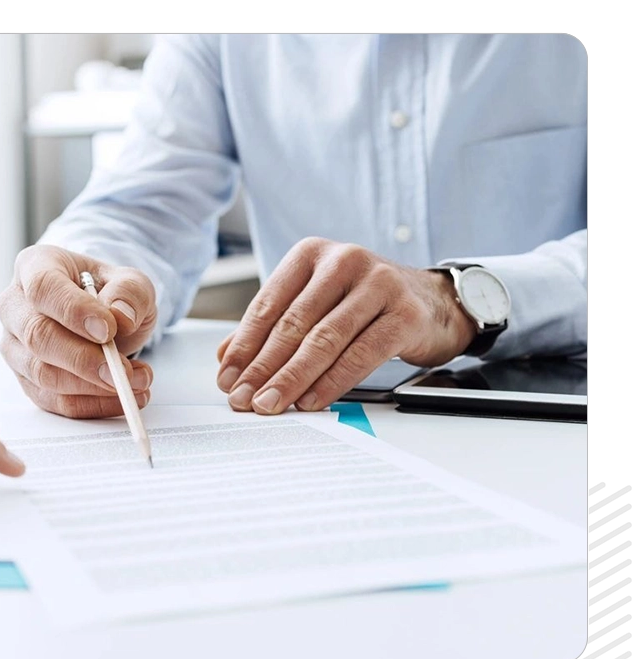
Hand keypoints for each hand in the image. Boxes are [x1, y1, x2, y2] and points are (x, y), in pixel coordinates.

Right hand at [0, 245, 157, 417]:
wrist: (103, 316)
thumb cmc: (109, 293)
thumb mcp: (131, 282)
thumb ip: (130, 293)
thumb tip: (120, 317)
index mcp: (35, 266)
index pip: (43, 288)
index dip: (74, 311)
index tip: (108, 330)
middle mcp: (15, 306)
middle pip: (37, 336)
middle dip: (83, 359)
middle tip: (123, 371)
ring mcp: (15, 345)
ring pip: (42, 374)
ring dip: (92, 386)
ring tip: (136, 382)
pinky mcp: (26, 379)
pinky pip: (54, 401)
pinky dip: (92, 404)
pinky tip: (124, 397)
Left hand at [216, 238, 475, 413]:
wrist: (432, 301)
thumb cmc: (364, 303)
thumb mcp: (315, 303)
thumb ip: (273, 325)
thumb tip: (226, 358)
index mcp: (312, 254)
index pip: (268, 304)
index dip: (244, 345)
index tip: (227, 378)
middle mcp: (343, 261)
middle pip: (293, 323)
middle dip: (263, 368)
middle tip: (243, 399)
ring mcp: (378, 284)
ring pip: (324, 340)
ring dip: (292, 379)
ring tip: (271, 404)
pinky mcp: (404, 314)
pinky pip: (360, 354)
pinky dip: (332, 382)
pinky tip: (311, 401)